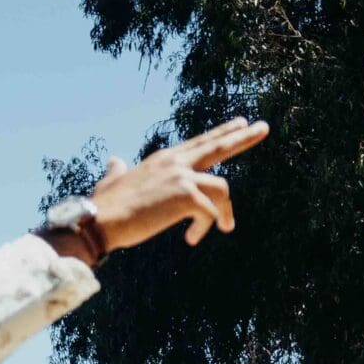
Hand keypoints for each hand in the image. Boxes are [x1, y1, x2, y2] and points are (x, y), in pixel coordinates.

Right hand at [77, 117, 271, 253]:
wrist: (99, 220)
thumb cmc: (104, 206)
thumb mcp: (112, 182)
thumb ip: (118, 170)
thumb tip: (114, 160)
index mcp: (163, 159)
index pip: (199, 143)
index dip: (220, 133)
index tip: (239, 124)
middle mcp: (175, 162)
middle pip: (218, 146)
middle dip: (242, 137)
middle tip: (263, 128)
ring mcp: (182, 177)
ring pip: (222, 188)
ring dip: (226, 211)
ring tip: (226, 227)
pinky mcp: (186, 196)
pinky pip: (210, 213)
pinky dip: (205, 227)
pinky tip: (191, 239)